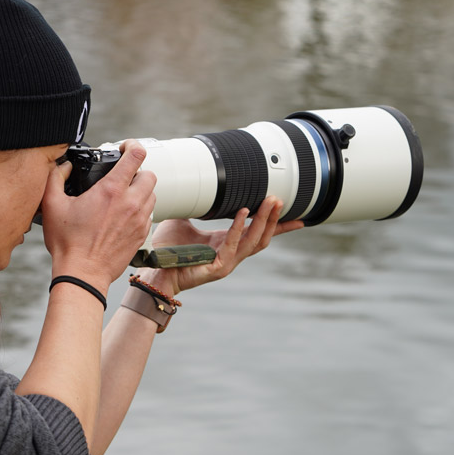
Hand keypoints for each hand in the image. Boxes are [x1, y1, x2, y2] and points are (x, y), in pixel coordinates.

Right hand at [41, 140, 156, 293]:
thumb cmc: (67, 243)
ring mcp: (139, 220)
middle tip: (123, 177)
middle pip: (150, 174)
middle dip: (137, 171)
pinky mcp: (141, 235)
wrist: (82, 274)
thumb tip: (64, 166)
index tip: (124, 148)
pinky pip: (149, 214)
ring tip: (123, 196)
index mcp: (111, 190)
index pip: (136, 155)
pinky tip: (124, 215)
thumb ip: (56, 178)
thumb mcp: (51, 205)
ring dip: (141, 191)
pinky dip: (141, 210)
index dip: (132, 145)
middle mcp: (130, 203)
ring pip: (152, 194)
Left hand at [143, 196, 303, 296]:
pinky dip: (238, 227)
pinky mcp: (217, 268)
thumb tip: (196, 183)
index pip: (258, 233)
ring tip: (270, 203)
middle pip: (262, 236)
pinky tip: (243, 213)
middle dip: (274, 218)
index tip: (298, 216)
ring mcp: (226, 263)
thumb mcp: (185, 220)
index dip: (278, 225)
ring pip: (253, 240)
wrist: (155, 270)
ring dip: (263, 221)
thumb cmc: (168, 249)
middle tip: (281, 199)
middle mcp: (231, 254)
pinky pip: (232, 244)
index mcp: (227, 243)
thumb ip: (196, 205)